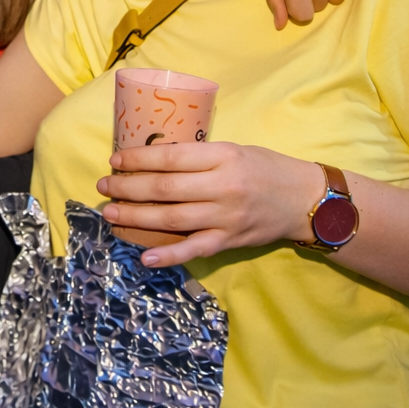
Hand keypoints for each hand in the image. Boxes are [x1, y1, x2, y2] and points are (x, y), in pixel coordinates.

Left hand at [96, 140, 324, 266]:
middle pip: (165, 188)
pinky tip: (144, 256)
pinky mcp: (230, 240)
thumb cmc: (265, 168)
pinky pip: (194, 248)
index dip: (138, 159)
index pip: (170, 158)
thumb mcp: (234, 150)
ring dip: (136, 217)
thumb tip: (154, 160)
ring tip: (112, 214)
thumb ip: (199, 157)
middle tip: (103, 188)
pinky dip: (168, 255)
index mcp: (223, 156)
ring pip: (172, 218)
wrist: (304, 199)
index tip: (115, 161)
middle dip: (128, 188)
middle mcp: (222, 186)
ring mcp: (226, 216)